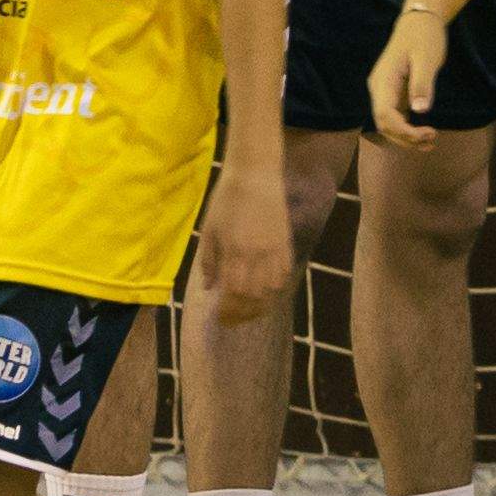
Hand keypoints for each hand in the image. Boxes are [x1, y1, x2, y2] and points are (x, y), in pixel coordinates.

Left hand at [193, 160, 289, 309]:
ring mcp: (274, 251)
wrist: (256, 175)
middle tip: (232, 320)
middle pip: (253, 297)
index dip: (228, 311)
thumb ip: (209, 261)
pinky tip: (265, 294)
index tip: (221, 318)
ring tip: (248, 311)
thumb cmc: (226, 200)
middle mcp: (257, 255)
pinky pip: (284, 276)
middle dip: (242, 314)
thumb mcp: (210, 229)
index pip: (233, 293)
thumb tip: (210, 288)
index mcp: (234, 252)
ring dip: (259, 306)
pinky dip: (275, 290)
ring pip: (271, 291)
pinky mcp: (286, 244)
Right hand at [364, 9, 447, 148]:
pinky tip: (423, 135)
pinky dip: (407, 129)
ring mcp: (385, 92)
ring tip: (430, 143)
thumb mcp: (426, 59)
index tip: (427, 134)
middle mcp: (379, 89)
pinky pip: (396, 117)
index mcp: (383, 81)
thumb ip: (422, 84)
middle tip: (431, 141)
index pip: (385, 115)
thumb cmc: (424, 37)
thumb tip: (420, 110)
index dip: (403, 131)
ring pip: (388, 124)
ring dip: (406, 138)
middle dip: (405, 138)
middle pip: (384, 124)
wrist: (419, 22)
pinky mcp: (394, 94)